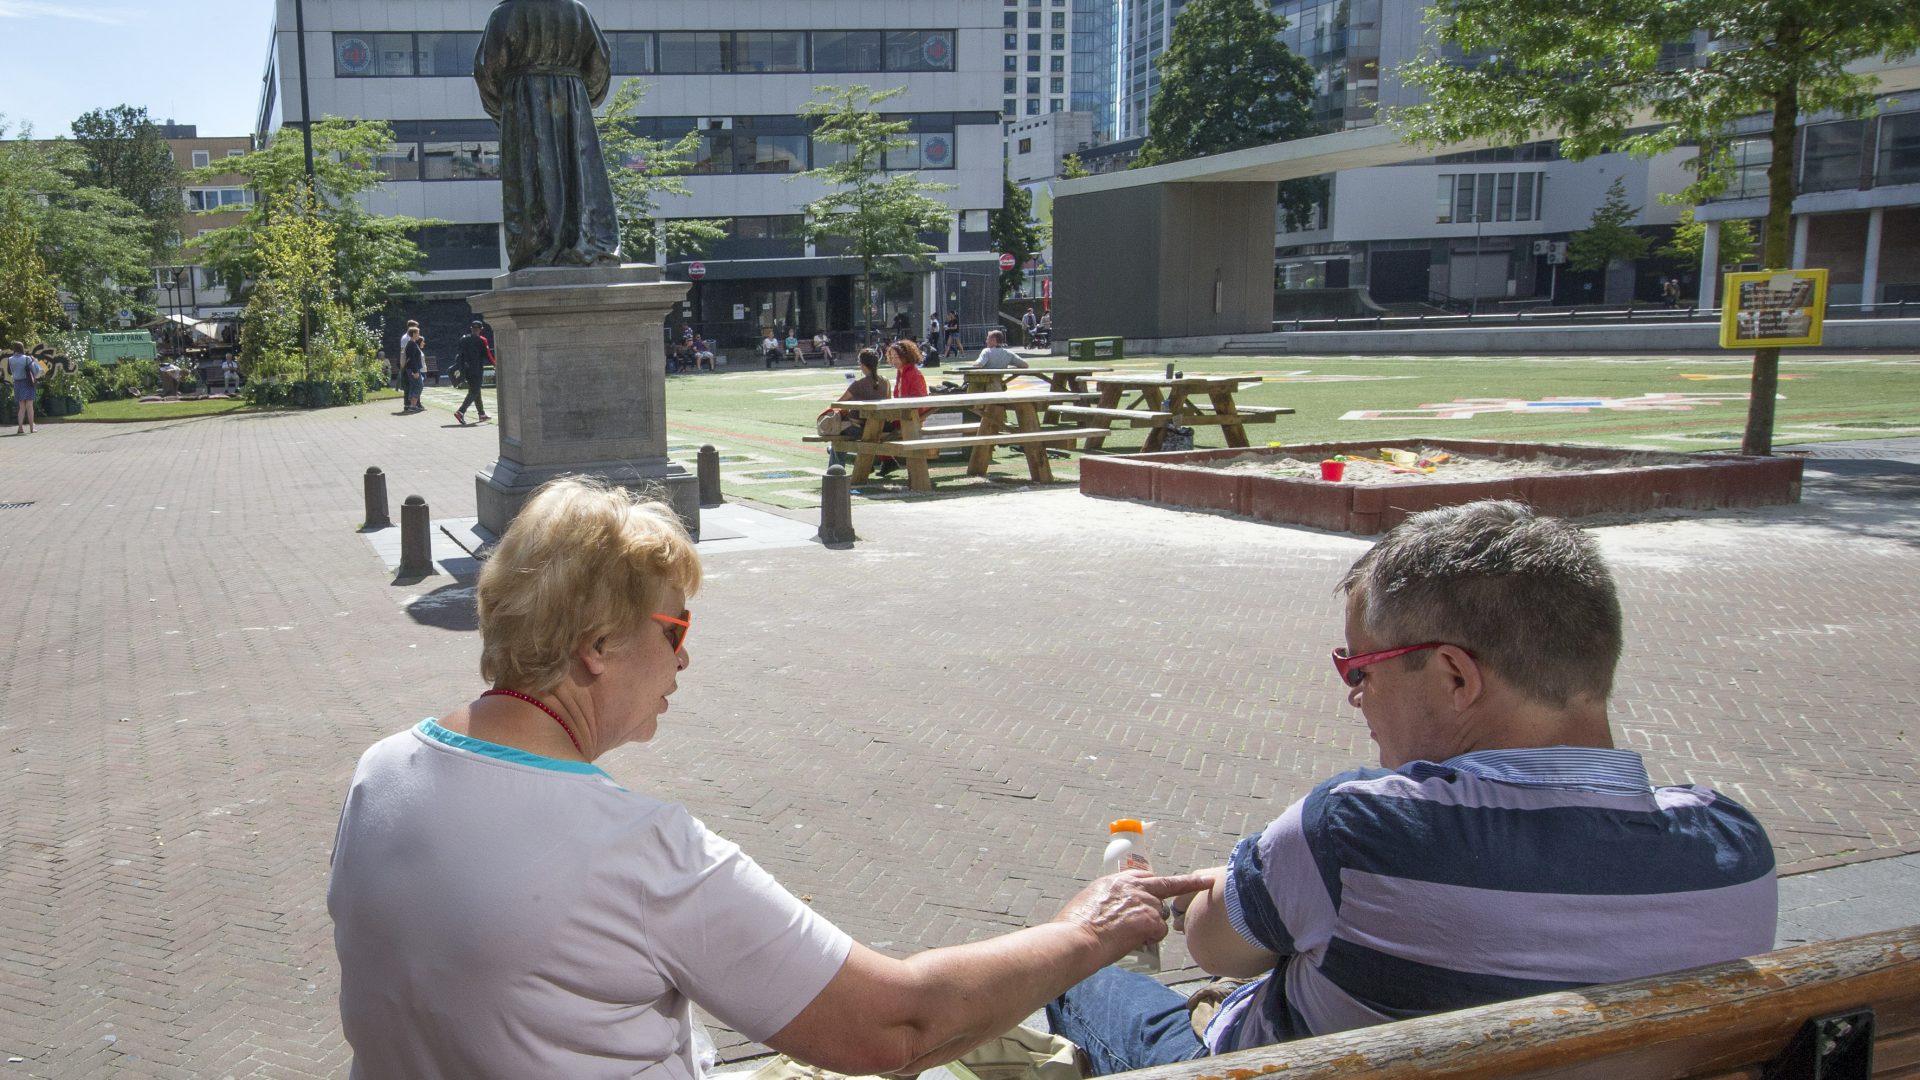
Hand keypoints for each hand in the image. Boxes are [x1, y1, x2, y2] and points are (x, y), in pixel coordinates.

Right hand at [1053, 871, 1214, 958]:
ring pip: (1161, 916)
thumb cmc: (1077, 926)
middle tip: (1208, 880)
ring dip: (1152, 927)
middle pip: (1167, 888)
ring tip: (1128, 936)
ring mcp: (1144, 902)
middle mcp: (1134, 886)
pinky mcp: (1150, 920)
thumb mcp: (1093, 900)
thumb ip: (1113, 898)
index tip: (1186, 878)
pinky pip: (1159, 932)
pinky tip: (1134, 942)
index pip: (1149, 876)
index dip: (1166, 881)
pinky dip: (1151, 939)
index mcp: (1119, 880)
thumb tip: (1119, 908)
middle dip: (1189, 886)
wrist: (1077, 939)